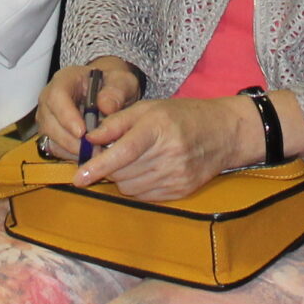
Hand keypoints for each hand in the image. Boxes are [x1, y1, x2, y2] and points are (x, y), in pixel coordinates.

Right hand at [32, 59, 145, 162]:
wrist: (108, 91)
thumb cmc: (112, 84)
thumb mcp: (121, 81)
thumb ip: (116, 91)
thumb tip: (106, 107)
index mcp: (64, 80)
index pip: (57, 96)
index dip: (66, 116)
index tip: (82, 132)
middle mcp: (50, 99)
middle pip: (49, 122)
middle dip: (70, 140)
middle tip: (93, 150)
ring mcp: (48, 118)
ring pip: (51, 138)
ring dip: (72, 150)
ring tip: (96, 153)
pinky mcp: (52, 134)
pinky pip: (56, 149)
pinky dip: (72, 155)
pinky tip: (90, 155)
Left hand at [72, 95, 255, 200]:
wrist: (224, 132)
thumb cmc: (183, 115)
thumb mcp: (149, 107)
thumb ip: (116, 122)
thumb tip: (89, 139)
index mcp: (159, 128)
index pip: (124, 152)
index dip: (99, 165)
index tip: (79, 177)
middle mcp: (169, 154)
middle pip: (123, 172)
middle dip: (109, 167)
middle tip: (109, 155)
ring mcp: (176, 176)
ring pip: (131, 188)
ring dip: (123, 178)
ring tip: (134, 160)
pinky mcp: (181, 191)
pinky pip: (145, 196)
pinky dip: (137, 186)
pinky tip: (146, 170)